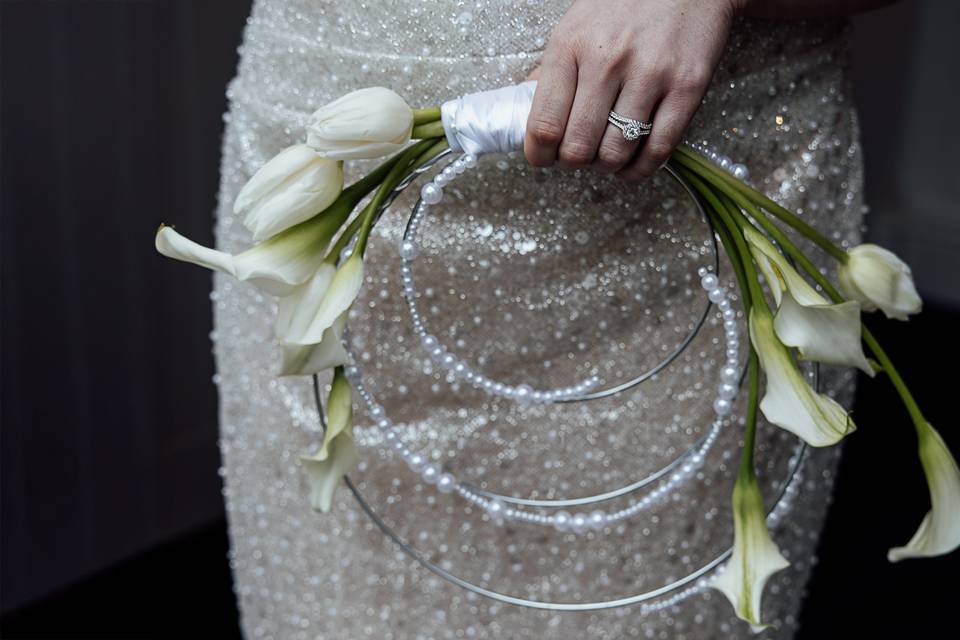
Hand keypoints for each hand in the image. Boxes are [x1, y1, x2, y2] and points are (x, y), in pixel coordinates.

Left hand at [524, 0, 736, 178]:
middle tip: (579, 155)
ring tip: (607, 155)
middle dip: (574, 162)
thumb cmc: (626, 5)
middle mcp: (606, 60)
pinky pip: (658, 149)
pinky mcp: (687, 87)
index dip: (540, 155)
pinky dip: (640, 168)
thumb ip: (551, 70)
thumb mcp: (576, 25)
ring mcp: (649, 74)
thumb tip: (525, 111)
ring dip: (607, 166)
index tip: (544, 158)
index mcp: (570, 46)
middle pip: (577, 147)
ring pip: (616, 153)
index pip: (543, 125)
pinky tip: (632, 163)